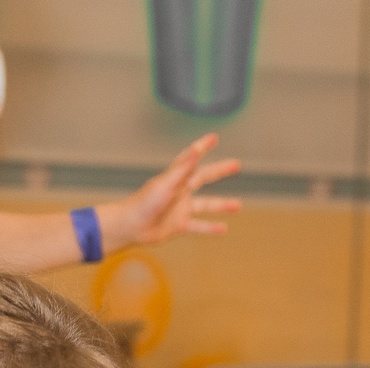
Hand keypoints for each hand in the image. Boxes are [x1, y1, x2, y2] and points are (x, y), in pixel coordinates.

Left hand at [102, 134, 241, 249]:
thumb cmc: (144, 203)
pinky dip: (211, 228)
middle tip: (236, 165)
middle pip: (204, 178)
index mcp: (176, 177)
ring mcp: (181, 208)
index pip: (192, 157)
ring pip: (206, 204)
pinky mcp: (179, 225)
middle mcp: (180, 191)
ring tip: (238, 205)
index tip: (214, 137)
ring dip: (222, 204)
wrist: (131, 227)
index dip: (203, 147)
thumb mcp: (166, 184)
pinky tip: (224, 229)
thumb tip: (195, 150)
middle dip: (220, 171)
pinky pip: (199, 226)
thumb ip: (182, 168)